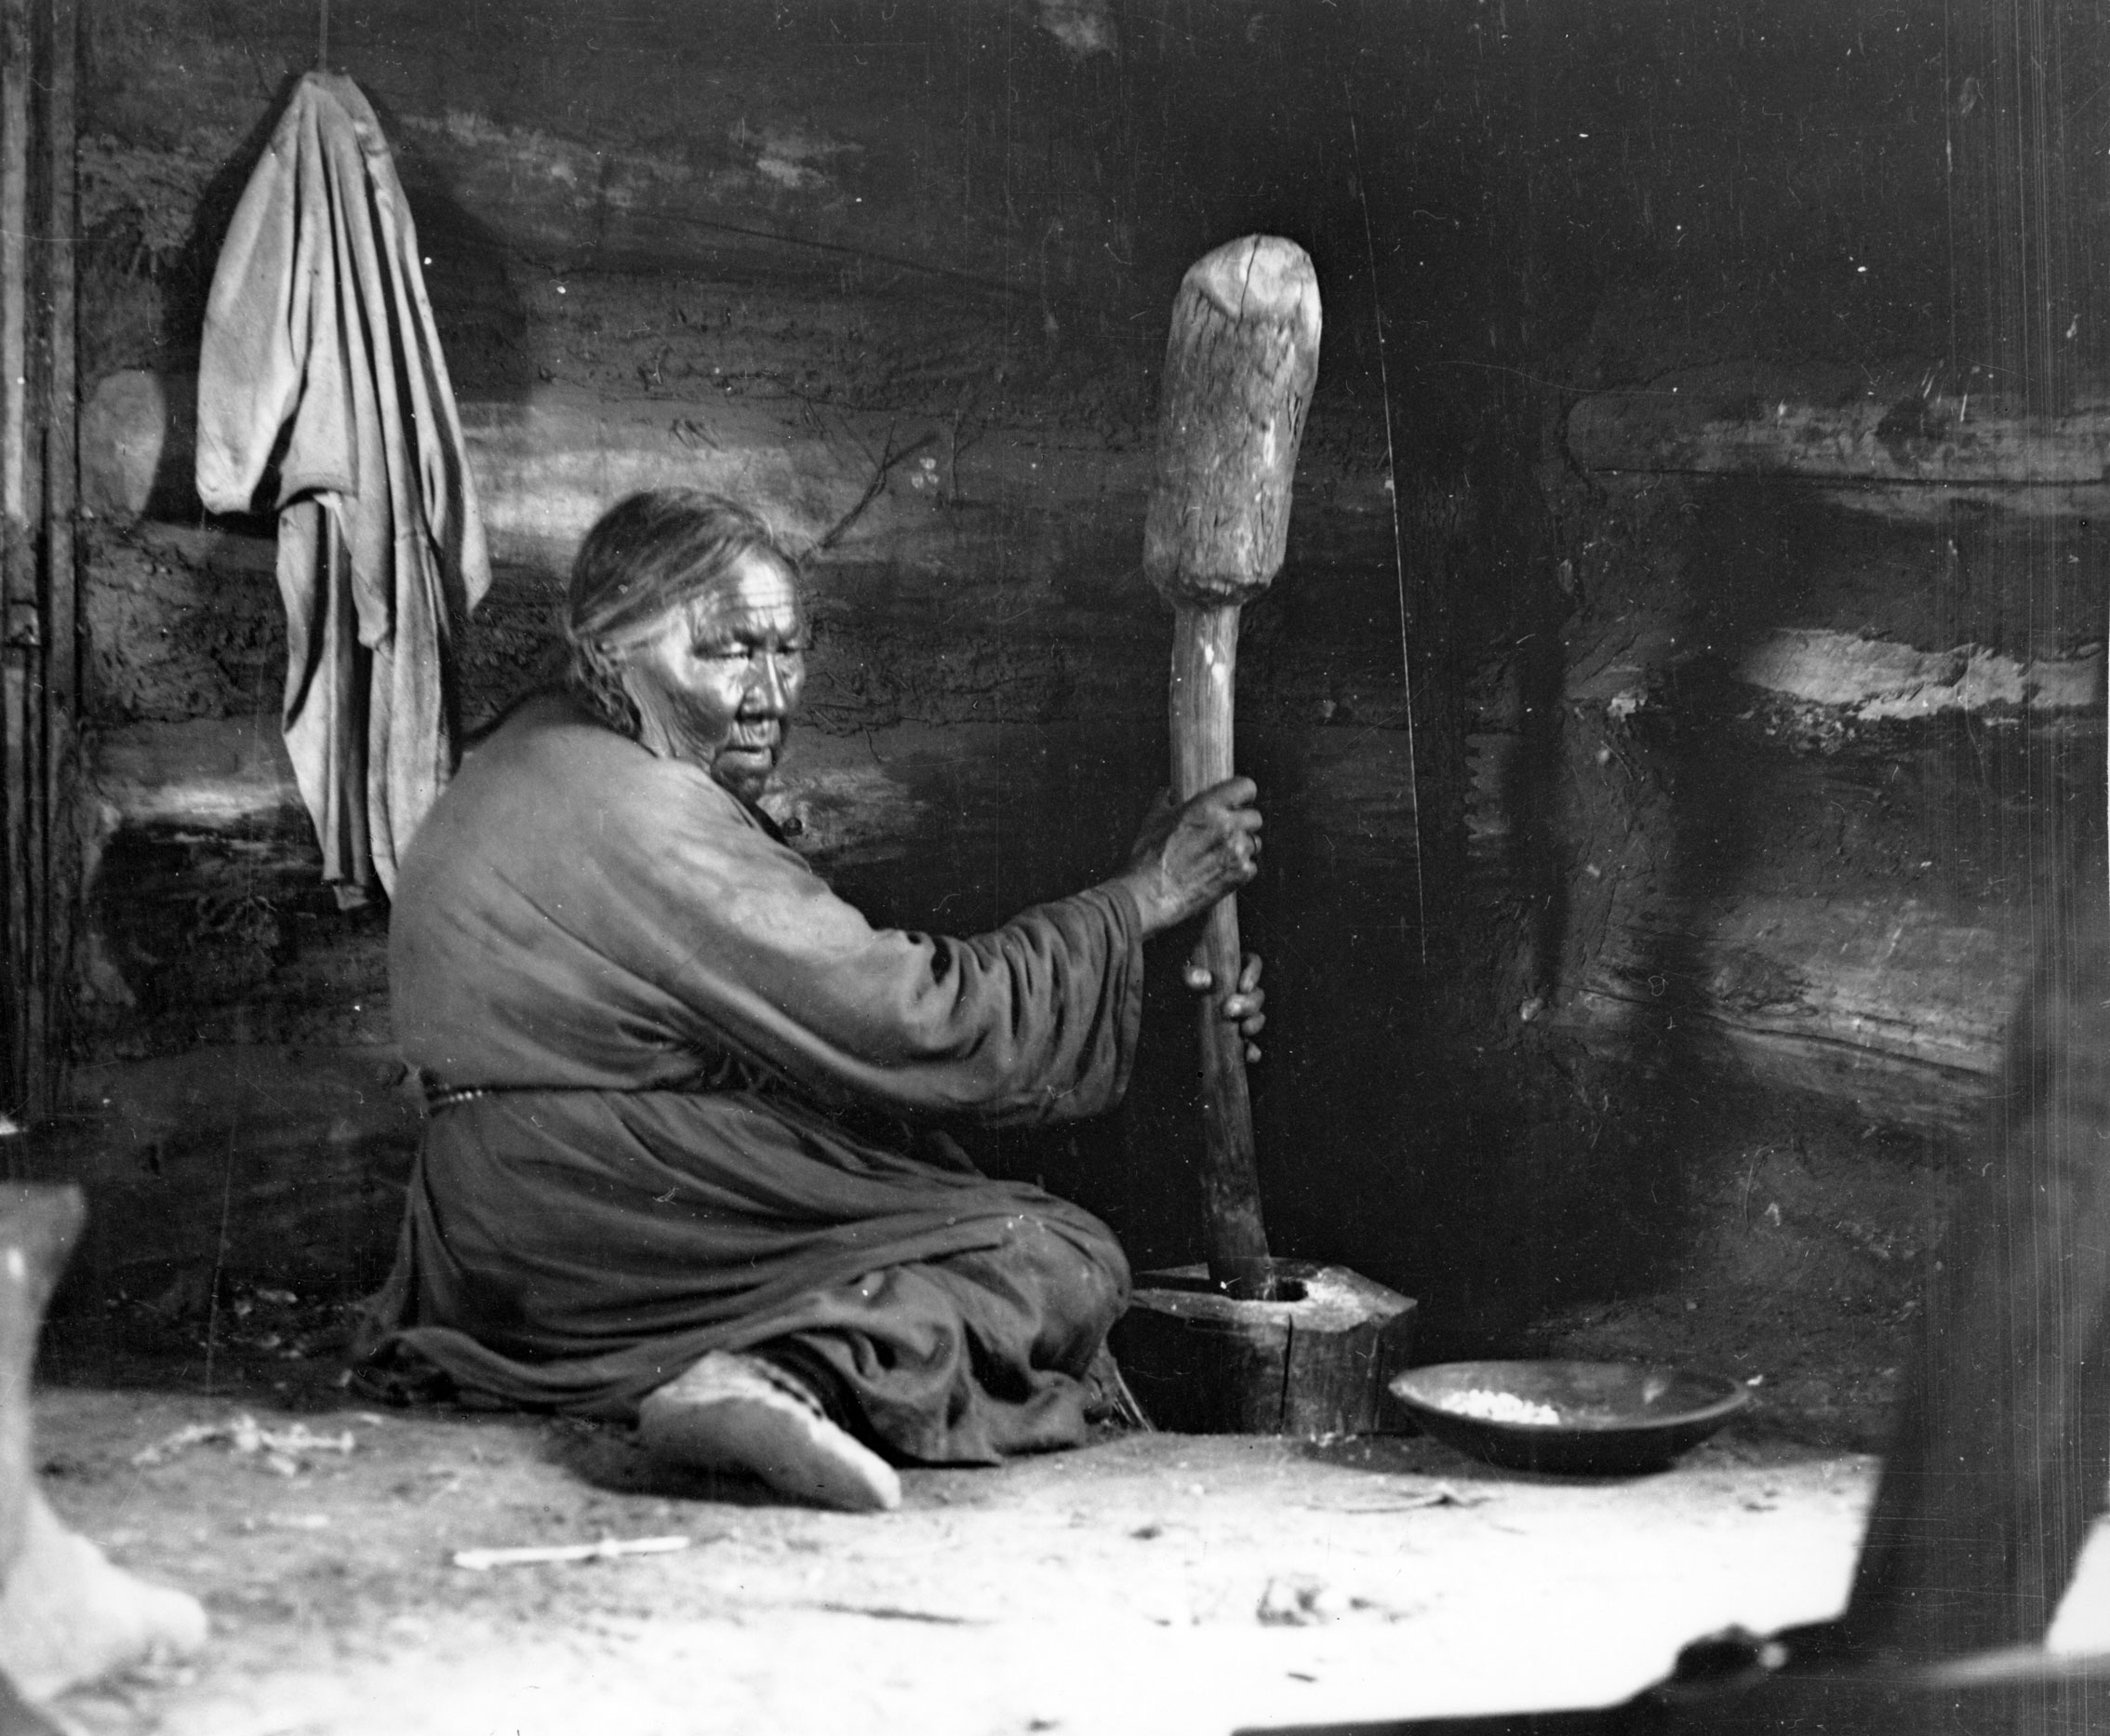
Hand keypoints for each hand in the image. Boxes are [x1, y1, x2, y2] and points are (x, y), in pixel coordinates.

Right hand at [1116, 777, 1262, 936]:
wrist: (1149, 894)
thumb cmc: (1148, 857)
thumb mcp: (1153, 820)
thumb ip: (1165, 800)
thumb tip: (1169, 792)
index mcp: (1207, 807)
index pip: (1245, 787)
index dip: (1243, 794)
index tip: (1239, 801)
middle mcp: (1227, 826)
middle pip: (1255, 817)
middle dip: (1243, 823)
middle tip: (1227, 833)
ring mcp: (1236, 851)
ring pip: (1254, 842)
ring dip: (1241, 847)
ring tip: (1220, 856)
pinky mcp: (1240, 875)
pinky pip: (1251, 866)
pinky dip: (1240, 869)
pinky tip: (1220, 872)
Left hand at [1184, 952, 1265, 1061]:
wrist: (1173, 1026)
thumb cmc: (1182, 992)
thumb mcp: (1185, 979)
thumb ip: (1191, 975)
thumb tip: (1205, 980)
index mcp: (1233, 970)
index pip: (1251, 963)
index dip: (1253, 973)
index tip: (1243, 986)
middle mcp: (1242, 993)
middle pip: (1257, 994)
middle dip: (1248, 1003)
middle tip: (1229, 1010)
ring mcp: (1242, 1017)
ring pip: (1258, 1018)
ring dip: (1254, 1024)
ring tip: (1243, 1029)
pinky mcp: (1239, 1039)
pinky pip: (1253, 1046)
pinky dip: (1253, 1051)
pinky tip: (1248, 1055)